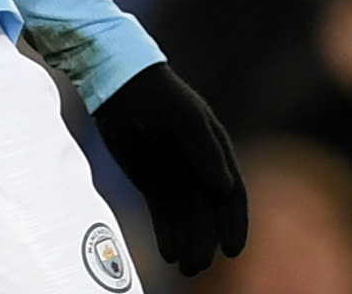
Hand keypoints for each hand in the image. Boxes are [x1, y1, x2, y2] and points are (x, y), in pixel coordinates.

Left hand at [92, 63, 248, 276]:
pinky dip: (167, 234)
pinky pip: (163, 213)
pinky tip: (168, 253)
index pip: (231, 192)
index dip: (234, 222)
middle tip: (198, 265)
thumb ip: (204, 149)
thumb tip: (224, 187)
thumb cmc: (156, 93)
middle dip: (205, 240)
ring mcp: (174, 175)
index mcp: (215, 149)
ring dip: (188, 242)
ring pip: (186, 217)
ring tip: (185, 268)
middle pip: (207, 211)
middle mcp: (199, 166)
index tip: (232, 250)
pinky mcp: (151, 181)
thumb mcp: (183, 116)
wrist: (117, 83)